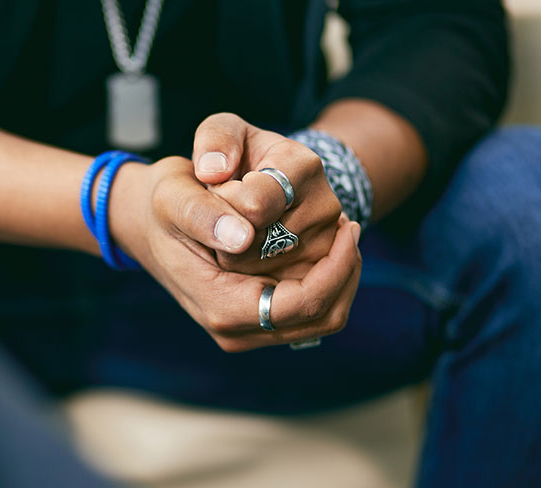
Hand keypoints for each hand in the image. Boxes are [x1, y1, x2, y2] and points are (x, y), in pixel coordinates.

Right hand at [110, 158, 361, 351]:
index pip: (303, 303)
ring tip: (340, 233)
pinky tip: (323, 243)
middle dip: (342, 269)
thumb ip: (203, 211)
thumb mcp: (173, 192)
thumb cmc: (164, 200)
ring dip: (339, 275)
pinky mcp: (257, 319)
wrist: (147, 221)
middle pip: (323, 315)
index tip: (346, 223)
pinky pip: (311, 311)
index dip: (334, 268)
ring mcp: (247, 329)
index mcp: (219, 304)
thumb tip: (241, 237)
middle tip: (348, 225)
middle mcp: (235, 328)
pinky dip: (326, 279)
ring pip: (324, 317)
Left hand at [191, 112, 342, 278]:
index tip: (218, 189)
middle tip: (226, 214)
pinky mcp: (323, 279)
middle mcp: (325, 207)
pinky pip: (281, 300)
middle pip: (253, 247)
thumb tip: (213, 173)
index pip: (251, 205)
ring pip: (259, 274)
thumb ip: (214, 142)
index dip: (220, 204)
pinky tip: (242, 258)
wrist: (258, 188)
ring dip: (232, 260)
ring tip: (237, 233)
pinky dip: (248, 283)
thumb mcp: (219, 133)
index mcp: (302, 166)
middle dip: (222, 234)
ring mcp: (326, 247)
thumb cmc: (232, 159)